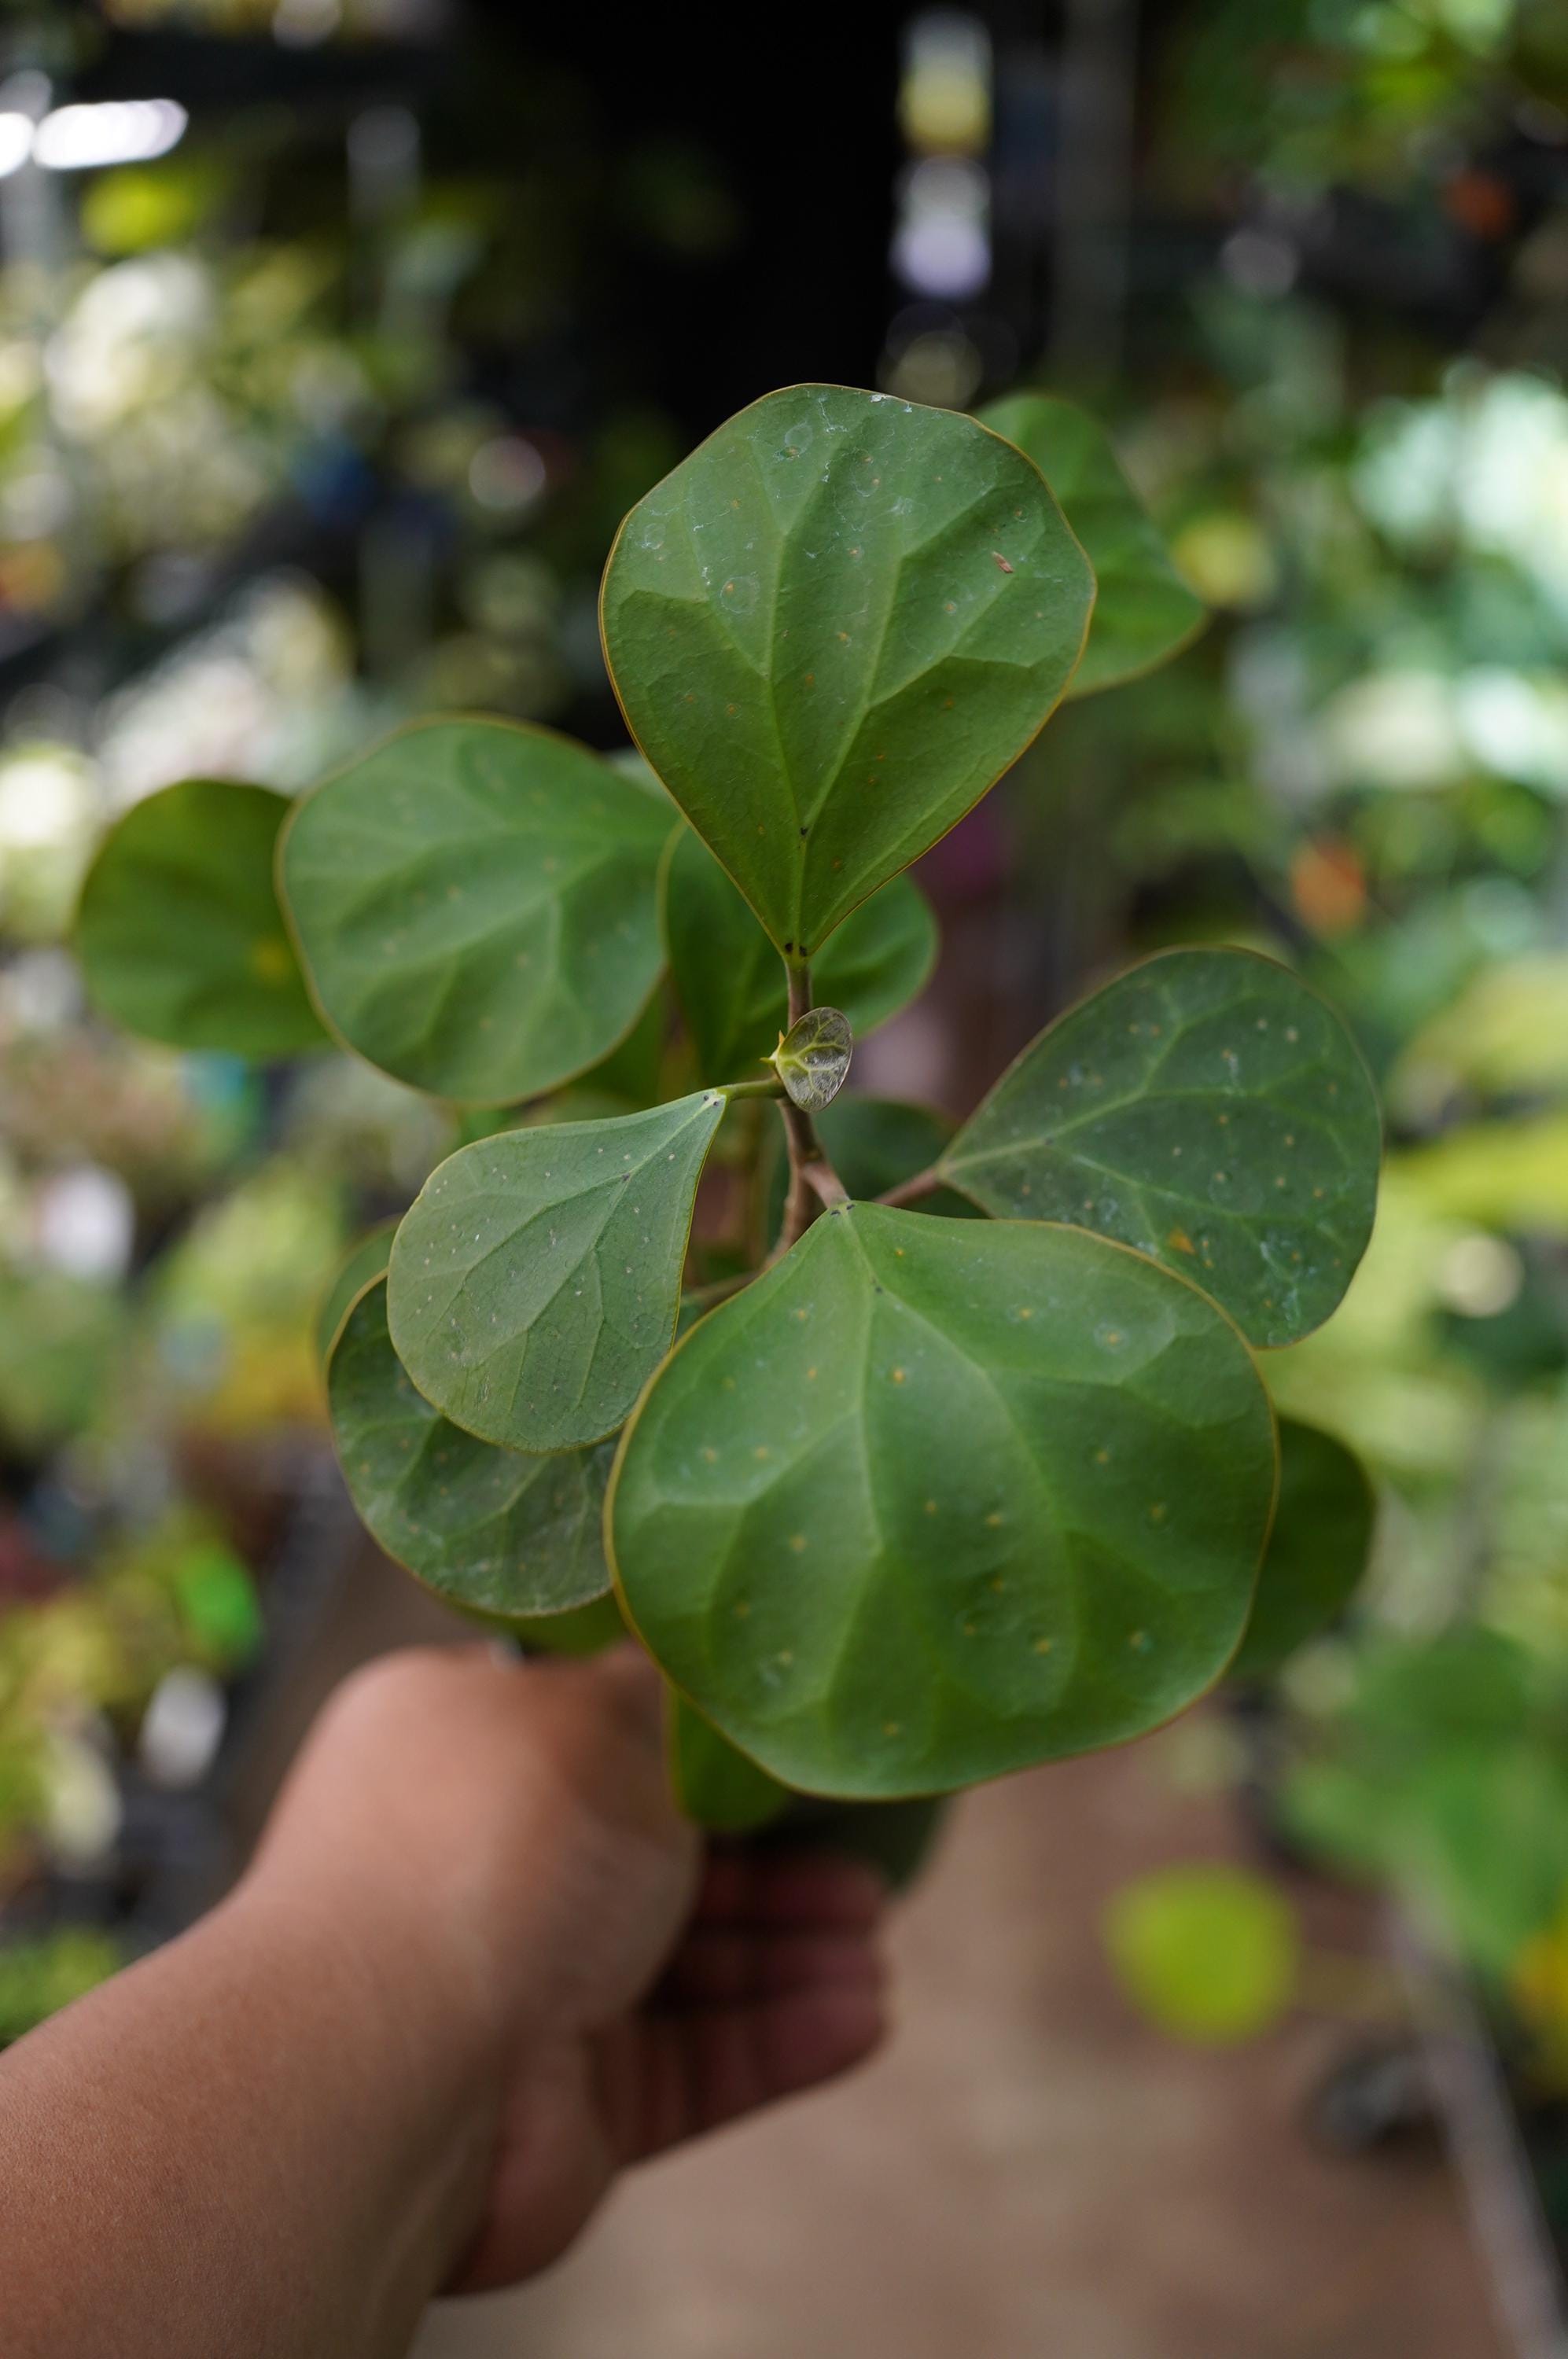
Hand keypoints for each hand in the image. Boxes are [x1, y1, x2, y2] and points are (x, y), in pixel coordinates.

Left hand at [247, 1644, 889, 2292]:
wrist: (391, 2068)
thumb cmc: (491, 1853)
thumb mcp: (603, 1717)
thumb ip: (667, 1693)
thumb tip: (698, 1662)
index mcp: (462, 1747)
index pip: (589, 1728)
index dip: (695, 1737)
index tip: (791, 1740)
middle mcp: (483, 1864)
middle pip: (654, 1856)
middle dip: (768, 1864)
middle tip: (865, 1866)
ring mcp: (523, 1990)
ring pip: (685, 1966)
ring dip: (788, 1954)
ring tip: (874, 1948)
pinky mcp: (568, 2105)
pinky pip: (691, 2063)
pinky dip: (775, 2040)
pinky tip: (860, 2018)